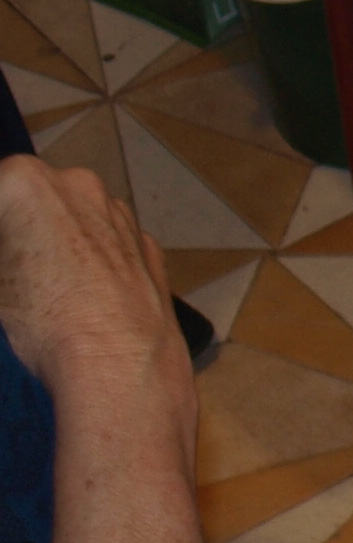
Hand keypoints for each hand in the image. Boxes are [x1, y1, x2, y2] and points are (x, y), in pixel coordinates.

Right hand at [0, 156, 186, 421]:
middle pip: (30, 200)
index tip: (4, 267)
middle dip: (14, 229)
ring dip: (53, 242)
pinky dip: (91, 261)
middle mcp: (79, 184)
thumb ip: (5, 247)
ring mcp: (120, 214)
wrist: (119, 361)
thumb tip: (11, 255)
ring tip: (42, 288)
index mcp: (27, 182)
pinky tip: (81, 297)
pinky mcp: (148, 247)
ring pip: (73, 220)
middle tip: (12, 271)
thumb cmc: (42, 317)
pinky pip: (107, 246)